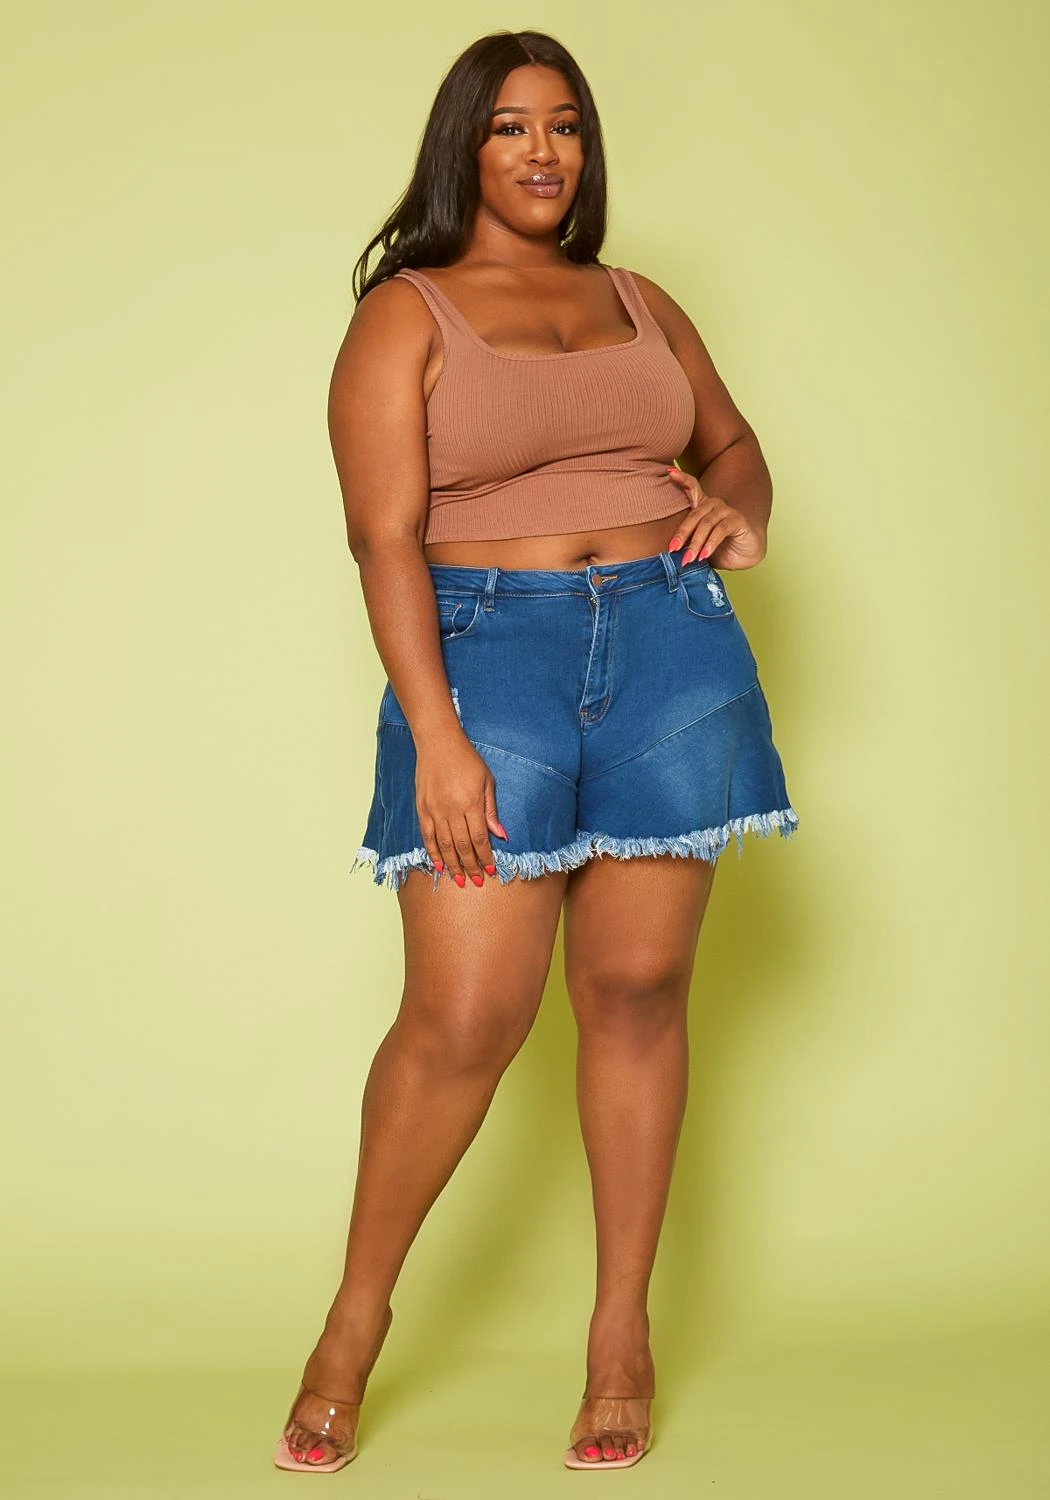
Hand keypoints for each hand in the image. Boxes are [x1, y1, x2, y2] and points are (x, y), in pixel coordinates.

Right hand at [415, 737, 506, 887]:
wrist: (438, 743)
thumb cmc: (467, 760)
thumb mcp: (486, 781)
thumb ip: (491, 810)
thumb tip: (501, 835)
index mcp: (470, 803)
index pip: (480, 838)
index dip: (485, 857)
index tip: (491, 870)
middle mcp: (452, 810)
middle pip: (462, 846)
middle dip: (471, 866)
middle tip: (477, 882)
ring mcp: (435, 810)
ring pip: (444, 845)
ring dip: (453, 865)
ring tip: (459, 881)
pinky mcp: (422, 809)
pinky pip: (427, 836)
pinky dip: (433, 853)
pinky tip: (439, 866)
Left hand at [664, 466, 765, 570]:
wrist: (744, 557)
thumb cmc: (719, 550)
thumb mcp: (698, 546)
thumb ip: (686, 543)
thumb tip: (668, 552)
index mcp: (702, 507)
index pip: (692, 488)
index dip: (682, 479)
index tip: (670, 472)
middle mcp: (714, 505)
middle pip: (694, 515)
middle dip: (682, 534)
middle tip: (672, 549)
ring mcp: (726, 511)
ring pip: (706, 523)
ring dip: (696, 543)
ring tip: (688, 559)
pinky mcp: (738, 520)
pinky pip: (721, 529)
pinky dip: (711, 544)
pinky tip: (704, 555)